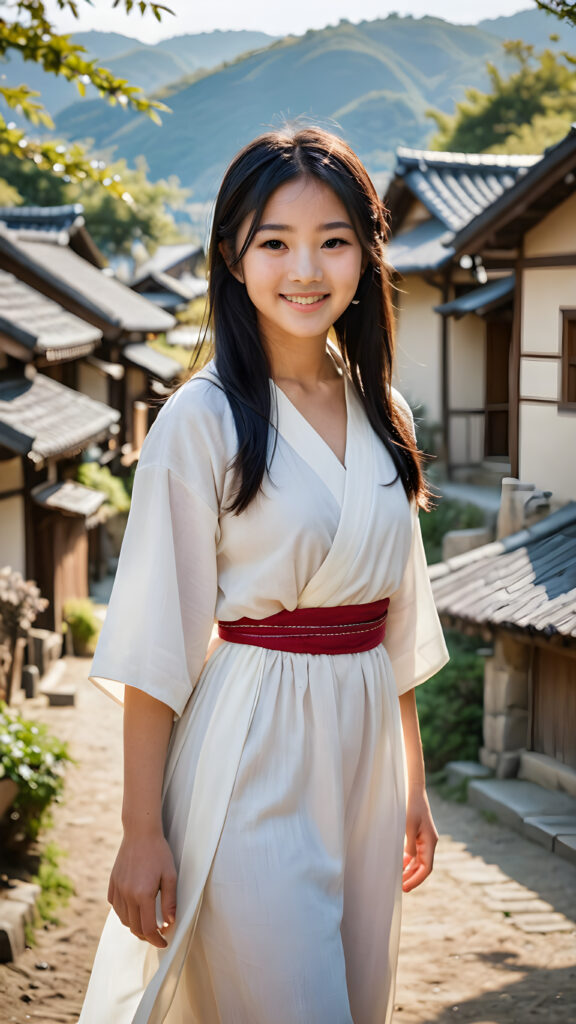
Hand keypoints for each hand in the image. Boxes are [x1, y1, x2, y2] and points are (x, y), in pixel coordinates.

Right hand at [108, 832, 177, 947]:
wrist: (140, 832)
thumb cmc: (158, 852)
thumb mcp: (170, 875)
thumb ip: (170, 901)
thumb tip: (170, 923)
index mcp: (143, 894)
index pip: (148, 928)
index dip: (156, 939)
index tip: (164, 942)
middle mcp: (127, 895)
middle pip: (134, 927)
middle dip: (146, 936)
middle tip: (157, 935)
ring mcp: (117, 889)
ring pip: (123, 919)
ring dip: (134, 926)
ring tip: (146, 924)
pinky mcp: (112, 883)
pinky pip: (115, 906)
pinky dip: (124, 913)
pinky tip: (133, 909)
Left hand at [402, 788, 437, 892]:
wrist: (414, 792)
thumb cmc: (411, 807)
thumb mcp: (408, 825)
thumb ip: (409, 845)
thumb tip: (407, 862)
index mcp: (430, 841)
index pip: (426, 867)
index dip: (416, 879)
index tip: (405, 887)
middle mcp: (430, 843)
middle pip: (424, 867)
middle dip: (413, 878)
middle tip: (399, 887)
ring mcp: (425, 840)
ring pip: (419, 862)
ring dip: (410, 871)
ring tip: (398, 880)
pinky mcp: (419, 837)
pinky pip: (415, 854)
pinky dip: (408, 862)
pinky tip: (399, 866)